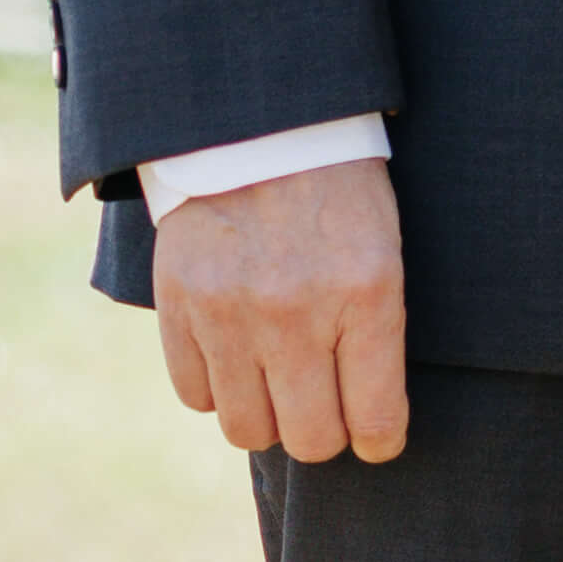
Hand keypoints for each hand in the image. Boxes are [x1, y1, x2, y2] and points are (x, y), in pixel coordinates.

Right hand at [153, 158, 411, 462]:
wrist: (258, 120)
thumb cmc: (336, 187)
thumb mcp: (383, 248)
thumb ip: (376, 333)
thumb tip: (367, 423)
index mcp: (366, 293)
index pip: (376, 420)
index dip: (379, 440)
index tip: (375, 436)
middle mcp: (296, 312)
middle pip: (310, 440)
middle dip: (323, 432)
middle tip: (324, 404)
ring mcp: (230, 311)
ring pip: (247, 430)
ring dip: (266, 415)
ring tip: (276, 380)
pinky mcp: (179, 303)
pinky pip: (195, 395)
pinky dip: (216, 386)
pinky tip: (234, 353)